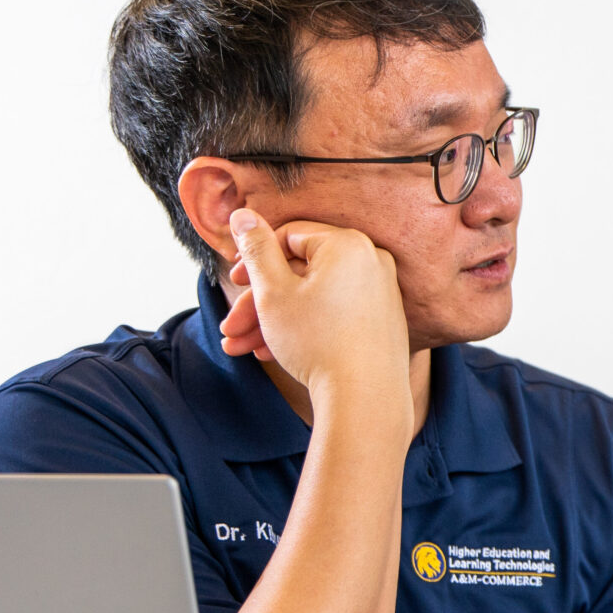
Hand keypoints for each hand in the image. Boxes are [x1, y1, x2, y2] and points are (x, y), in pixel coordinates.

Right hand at [217, 210, 410, 407]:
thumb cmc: (317, 342)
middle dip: (258, 302)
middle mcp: (372, 260)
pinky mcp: (383, 319)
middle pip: (299, 272)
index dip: (255, 258)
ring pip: (312, 298)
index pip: (289, 235)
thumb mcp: (273, 291)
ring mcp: (381, 290)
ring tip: (240, 347)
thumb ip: (255, 249)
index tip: (233, 282)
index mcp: (348, 243)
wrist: (365, 399)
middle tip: (229, 328)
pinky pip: (335, 313)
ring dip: (272, 321)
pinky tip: (270, 353)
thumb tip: (242, 214)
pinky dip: (303, 329)